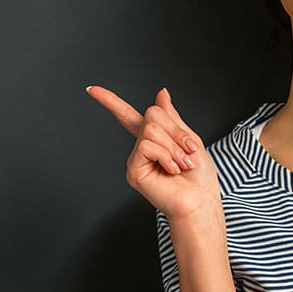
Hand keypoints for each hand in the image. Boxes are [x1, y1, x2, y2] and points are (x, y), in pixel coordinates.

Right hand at [86, 86, 220, 221]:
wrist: (200, 201)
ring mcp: (136, 158)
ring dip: (173, 146)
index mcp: (154, 139)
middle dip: (175, 131)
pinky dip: (166, 155)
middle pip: (151, 115)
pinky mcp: (134, 170)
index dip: (110, 101)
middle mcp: (141, 147)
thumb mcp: (189, 139)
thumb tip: (161, 94)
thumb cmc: (199, 177)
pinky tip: (172, 170)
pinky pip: (147, 146)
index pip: (128, 115)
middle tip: (187, 151)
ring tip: (180, 164)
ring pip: (150, 130)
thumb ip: (172, 117)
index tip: (92, 89)